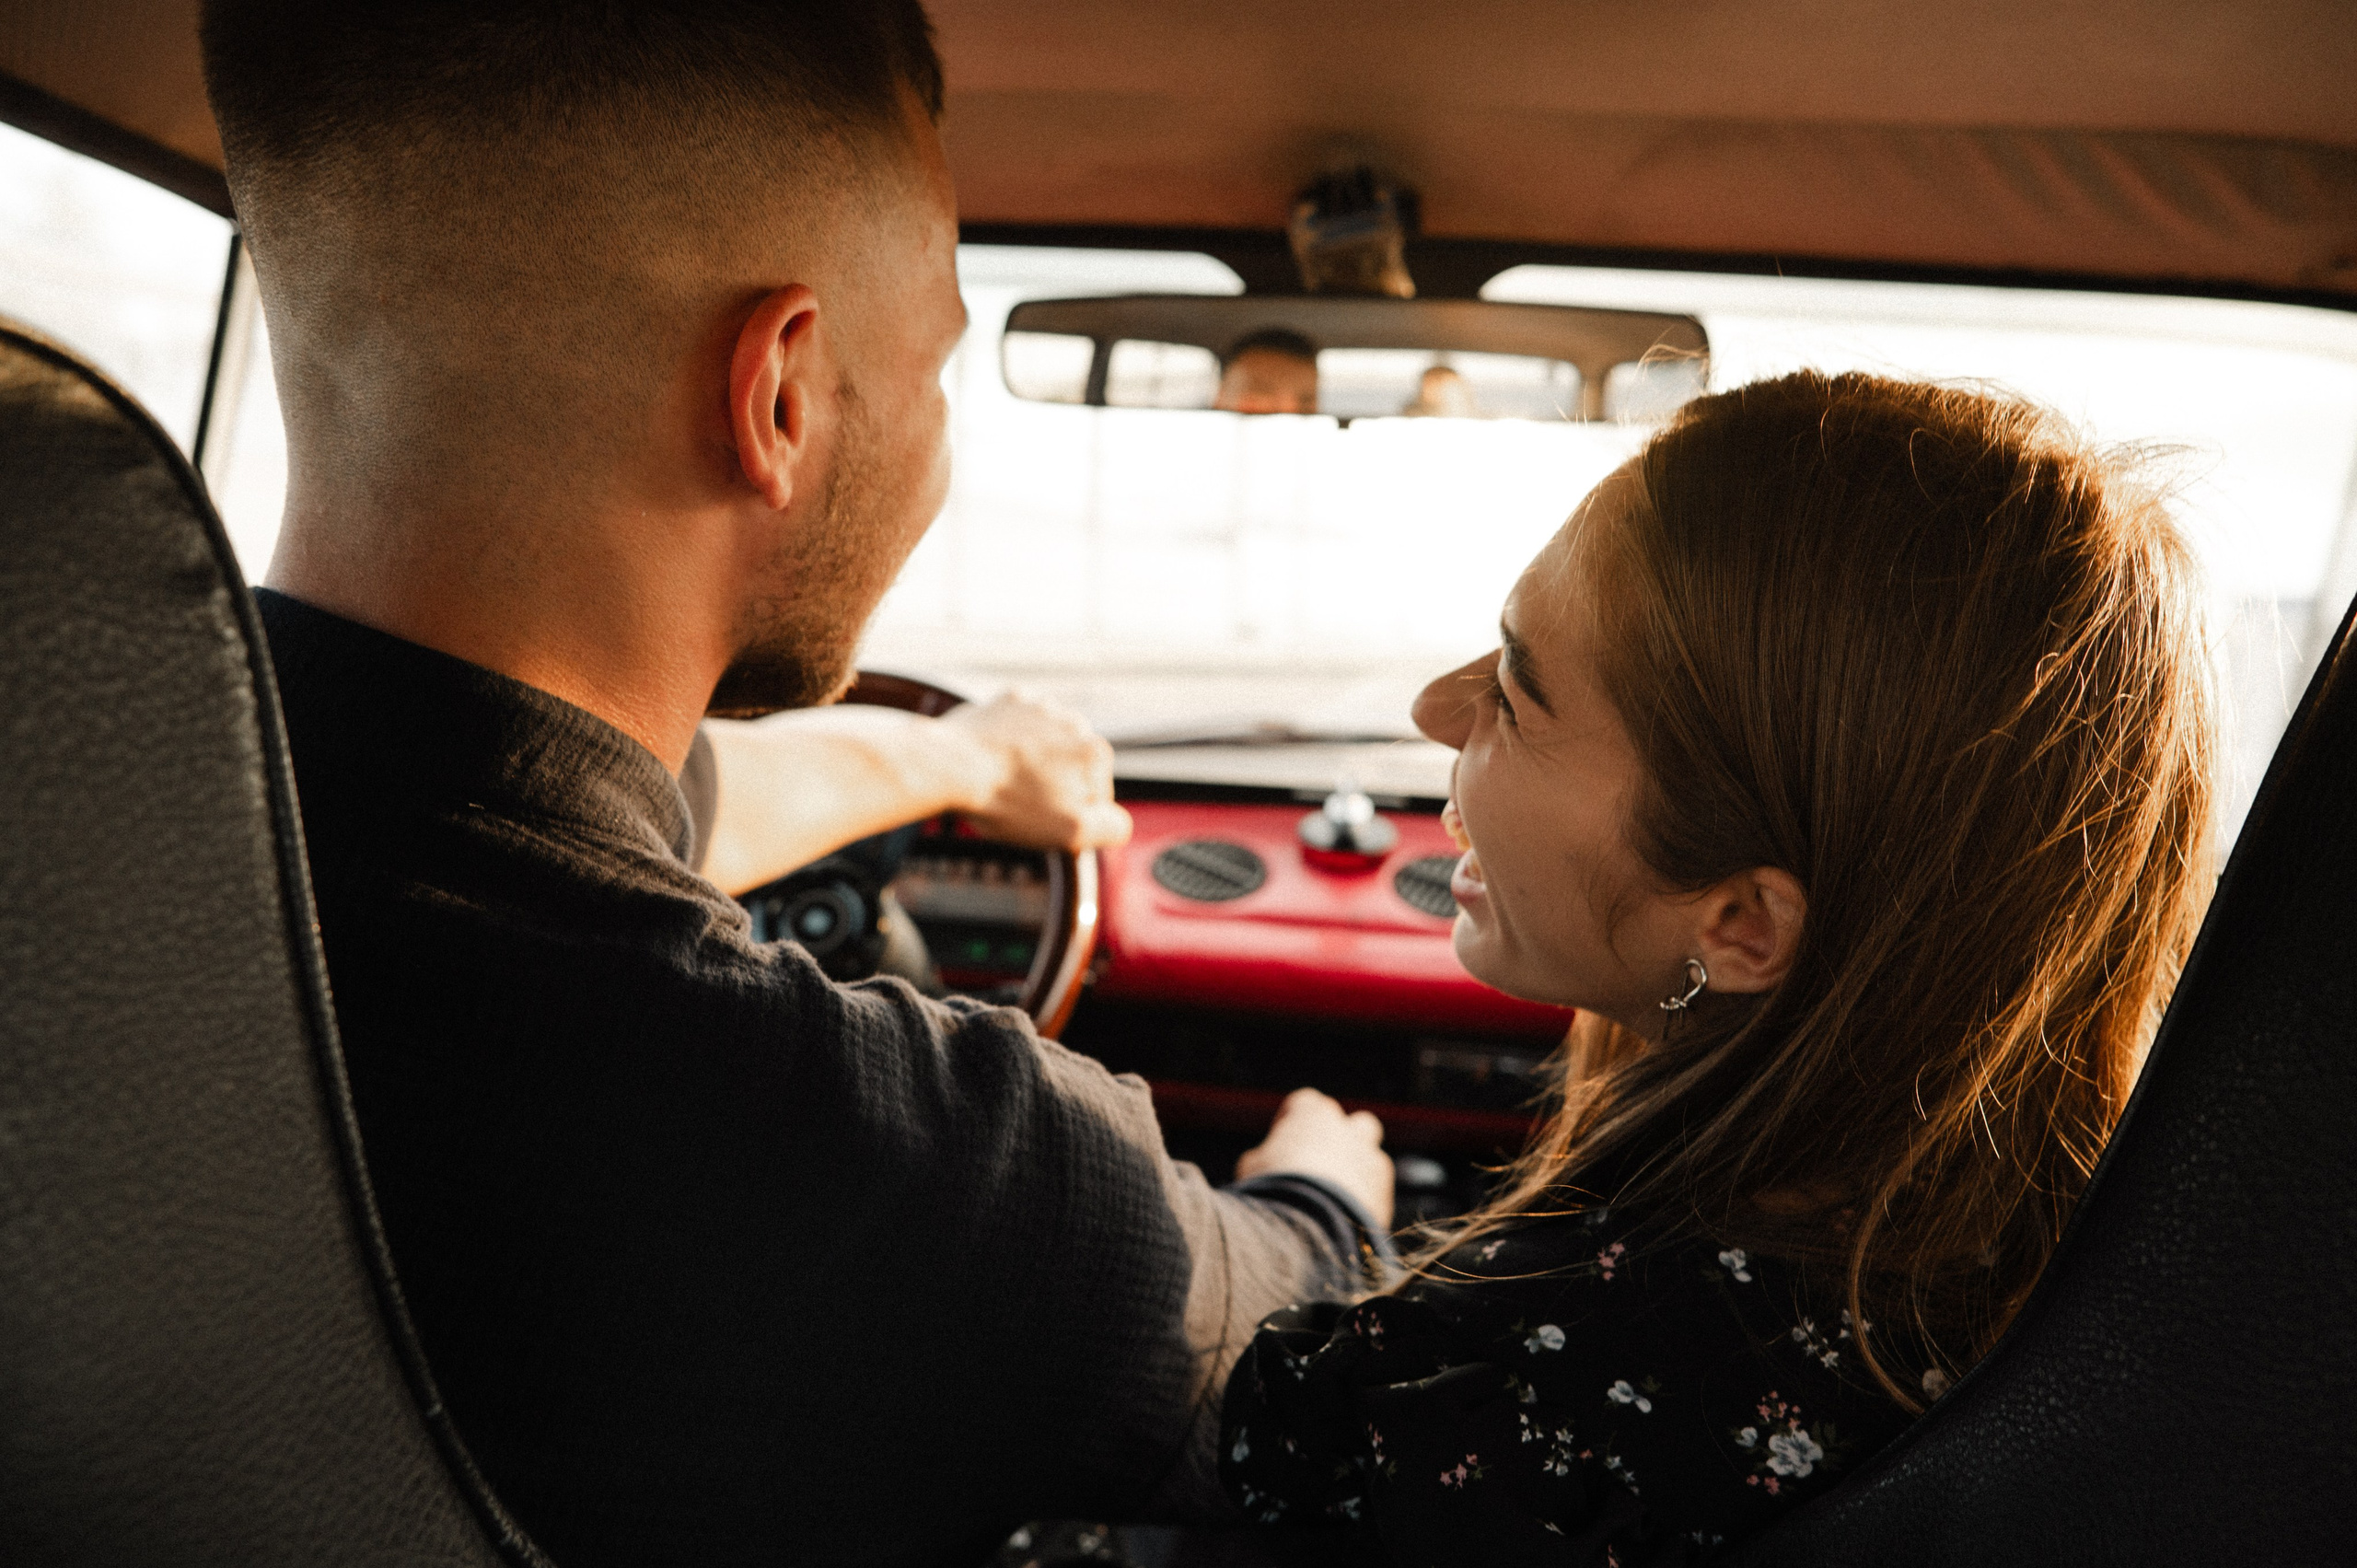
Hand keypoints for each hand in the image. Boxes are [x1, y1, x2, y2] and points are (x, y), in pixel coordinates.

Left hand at [945, 691, 1132, 851]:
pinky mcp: (1008, 700)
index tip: (1042, 820)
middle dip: (1053, 786)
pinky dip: (1009, 741)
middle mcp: (1074, 722)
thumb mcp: (1071, 832)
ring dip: (1032, 762)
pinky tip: (992, 759)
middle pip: (1071, 769)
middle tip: (1021, 802)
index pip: (1097, 797)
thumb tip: (1118, 822)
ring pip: (1045, 746)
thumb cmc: (1009, 801)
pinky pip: (1018, 726)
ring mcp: (1040, 707)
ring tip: (1004, 781)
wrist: (950, 765)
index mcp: (1095, 753)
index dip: (1071, 816)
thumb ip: (1111, 828)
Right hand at [1236, 1087, 1394, 1231]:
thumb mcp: (1253, 1167)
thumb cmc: (1272, 1190)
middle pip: (1356, 1124)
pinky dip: (1363, 1204)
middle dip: (1343, 1140)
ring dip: (1357, 1173)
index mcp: (1313, 1115)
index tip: (1280, 1143)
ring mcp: (1372, 1161)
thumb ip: (1266, 1156)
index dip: (1291, 1122)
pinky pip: (1376, 1194)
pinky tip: (1343, 1221)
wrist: (1307, 1227)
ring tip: (1332, 1202)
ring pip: (1371, 1158)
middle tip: (1319, 1164)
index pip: (1305, 1103)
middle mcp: (1348, 1131)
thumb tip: (1268, 1162)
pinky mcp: (1385, 1194)